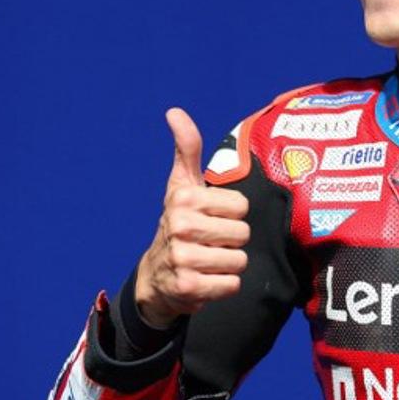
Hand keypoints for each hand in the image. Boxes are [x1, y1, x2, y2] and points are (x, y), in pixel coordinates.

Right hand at [134, 107, 249, 328]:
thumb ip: (187, 148)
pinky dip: (223, 286)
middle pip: (242, 233)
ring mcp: (181, 259)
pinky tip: (205, 280)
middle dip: (231, 241)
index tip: (211, 218)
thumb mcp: (182, 185)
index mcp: (183, 198)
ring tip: (208, 261)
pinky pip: (231, 285)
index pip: (241, 206)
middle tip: (209, 242)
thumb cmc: (179, 222)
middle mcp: (179, 226)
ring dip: (228, 265)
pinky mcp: (188, 288)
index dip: (232, 215)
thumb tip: (174, 111)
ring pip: (239, 261)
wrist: (156, 276)